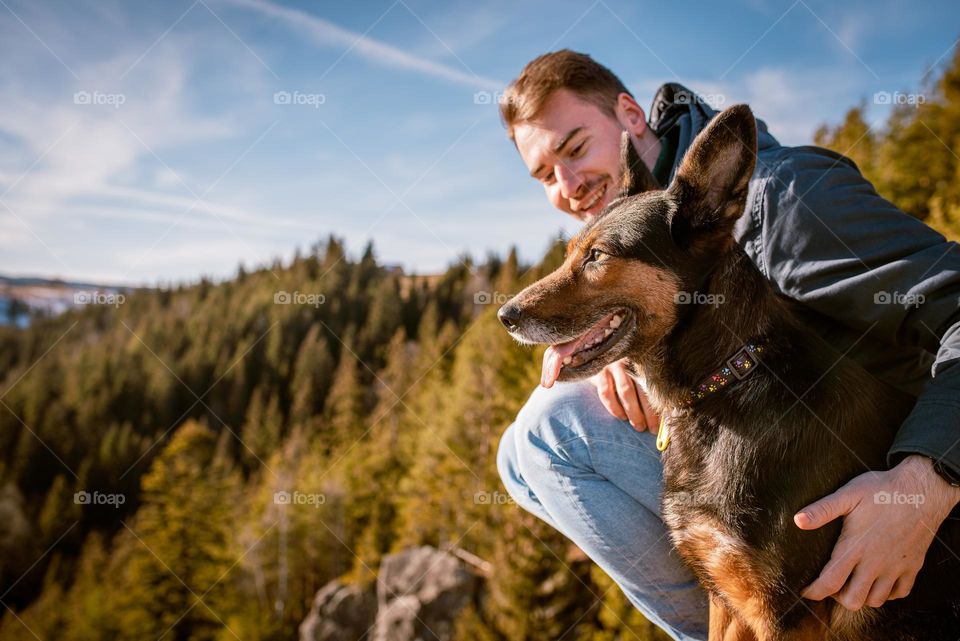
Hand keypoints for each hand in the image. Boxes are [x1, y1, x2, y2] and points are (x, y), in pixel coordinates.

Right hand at [589, 358, 657, 431]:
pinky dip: (614, 407)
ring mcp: (614, 366)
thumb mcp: (636, 377)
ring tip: (638, 426)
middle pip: (642, 389)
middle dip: (648, 412)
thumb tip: (661, 417)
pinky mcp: (599, 372)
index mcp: (643, 365)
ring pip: (626, 391)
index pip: (654, 387)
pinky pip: (606, 392)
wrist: (596, 357)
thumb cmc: (623, 374)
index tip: (663, 423)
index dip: (660, 406)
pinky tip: (621, 417)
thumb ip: (646, 391)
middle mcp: (630, 363)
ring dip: (633, 411)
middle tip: (651, 429)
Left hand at [794, 454, 959, 609]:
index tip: (805, 590)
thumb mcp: (848, 494)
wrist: (922, 490)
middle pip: (853, 600)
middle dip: (838, 597)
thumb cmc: (882, 490)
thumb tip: (797, 520)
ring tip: (853, 581)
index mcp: (855, 547)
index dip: (814, 591)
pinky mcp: (912, 566)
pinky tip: (879, 580)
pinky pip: (900, 593)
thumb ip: (822, 510)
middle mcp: (875, 563)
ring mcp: (896, 567)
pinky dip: (887, 593)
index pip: (830, 582)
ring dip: (862, 596)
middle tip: (832, 582)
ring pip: (876, 600)